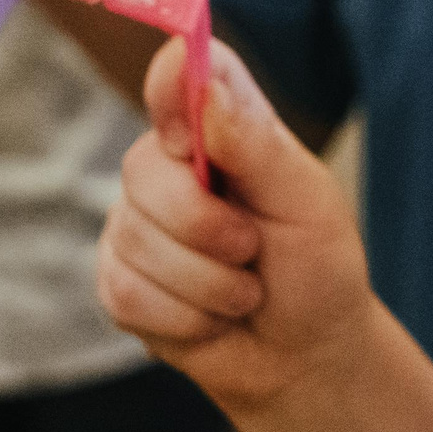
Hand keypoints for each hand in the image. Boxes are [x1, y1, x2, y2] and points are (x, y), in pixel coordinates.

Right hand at [100, 38, 377, 417]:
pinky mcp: (117, 280)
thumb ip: (256, 143)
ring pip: (137, 241)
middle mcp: (166, 164)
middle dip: (208, 228)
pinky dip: (185, 319)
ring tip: (242, 292)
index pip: (175, 76)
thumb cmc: (315, 266)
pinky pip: (127, 293)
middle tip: (252, 249)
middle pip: (144, 169)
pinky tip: (212, 319)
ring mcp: (135, 222)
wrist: (305, 355)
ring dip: (207, 284)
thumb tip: (207, 84)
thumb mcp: (306, 201)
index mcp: (218, 127)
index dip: (171, 90)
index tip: (191, 134)